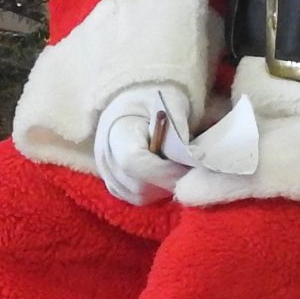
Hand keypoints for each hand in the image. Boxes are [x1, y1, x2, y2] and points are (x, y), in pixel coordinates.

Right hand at [93, 83, 192, 204]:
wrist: (133, 104)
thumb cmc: (152, 100)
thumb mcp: (169, 101)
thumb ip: (178, 126)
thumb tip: (193, 155)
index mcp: (115, 132)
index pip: (133, 162)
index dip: (164, 169)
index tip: (190, 164)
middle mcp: (106, 158)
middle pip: (138, 184)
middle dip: (170, 180)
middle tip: (193, 168)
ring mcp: (108, 175)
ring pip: (140, 195)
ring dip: (165, 187)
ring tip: (179, 168)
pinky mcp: (116, 186)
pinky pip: (138, 198)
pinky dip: (157, 191)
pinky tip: (167, 174)